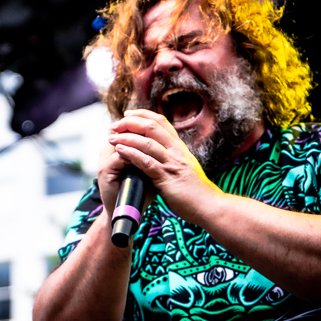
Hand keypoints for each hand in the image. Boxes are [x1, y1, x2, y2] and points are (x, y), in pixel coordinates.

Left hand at [108, 109, 220, 223]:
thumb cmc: (195, 191)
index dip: (142, 115)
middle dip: (131, 123)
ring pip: (147, 143)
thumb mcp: (184, 167)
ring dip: (126, 138)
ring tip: (111, 138)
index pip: (161, 122)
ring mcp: (172, 163)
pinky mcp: (167, 177)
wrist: (209, 206)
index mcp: (179, 147)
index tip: (128, 114)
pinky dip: (131, 154)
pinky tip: (120, 152)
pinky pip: (146, 162)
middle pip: (151, 127)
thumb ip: (171, 158)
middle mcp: (176, 151)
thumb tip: (155, 152)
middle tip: (115, 125)